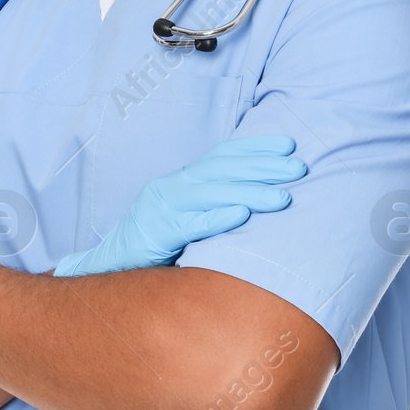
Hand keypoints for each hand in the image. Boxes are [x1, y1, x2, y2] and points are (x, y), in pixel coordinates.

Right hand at [54, 135, 305, 276]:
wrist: (111, 264)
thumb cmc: (156, 244)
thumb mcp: (185, 216)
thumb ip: (211, 204)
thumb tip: (258, 199)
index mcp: (179, 181)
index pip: (220, 155)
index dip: (254, 148)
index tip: (288, 145)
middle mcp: (170, 187)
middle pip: (220, 170)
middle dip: (262, 167)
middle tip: (298, 168)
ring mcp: (160, 208)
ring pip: (210, 193)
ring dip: (250, 193)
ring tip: (283, 197)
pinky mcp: (156, 234)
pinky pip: (190, 225)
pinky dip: (216, 218)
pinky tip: (242, 216)